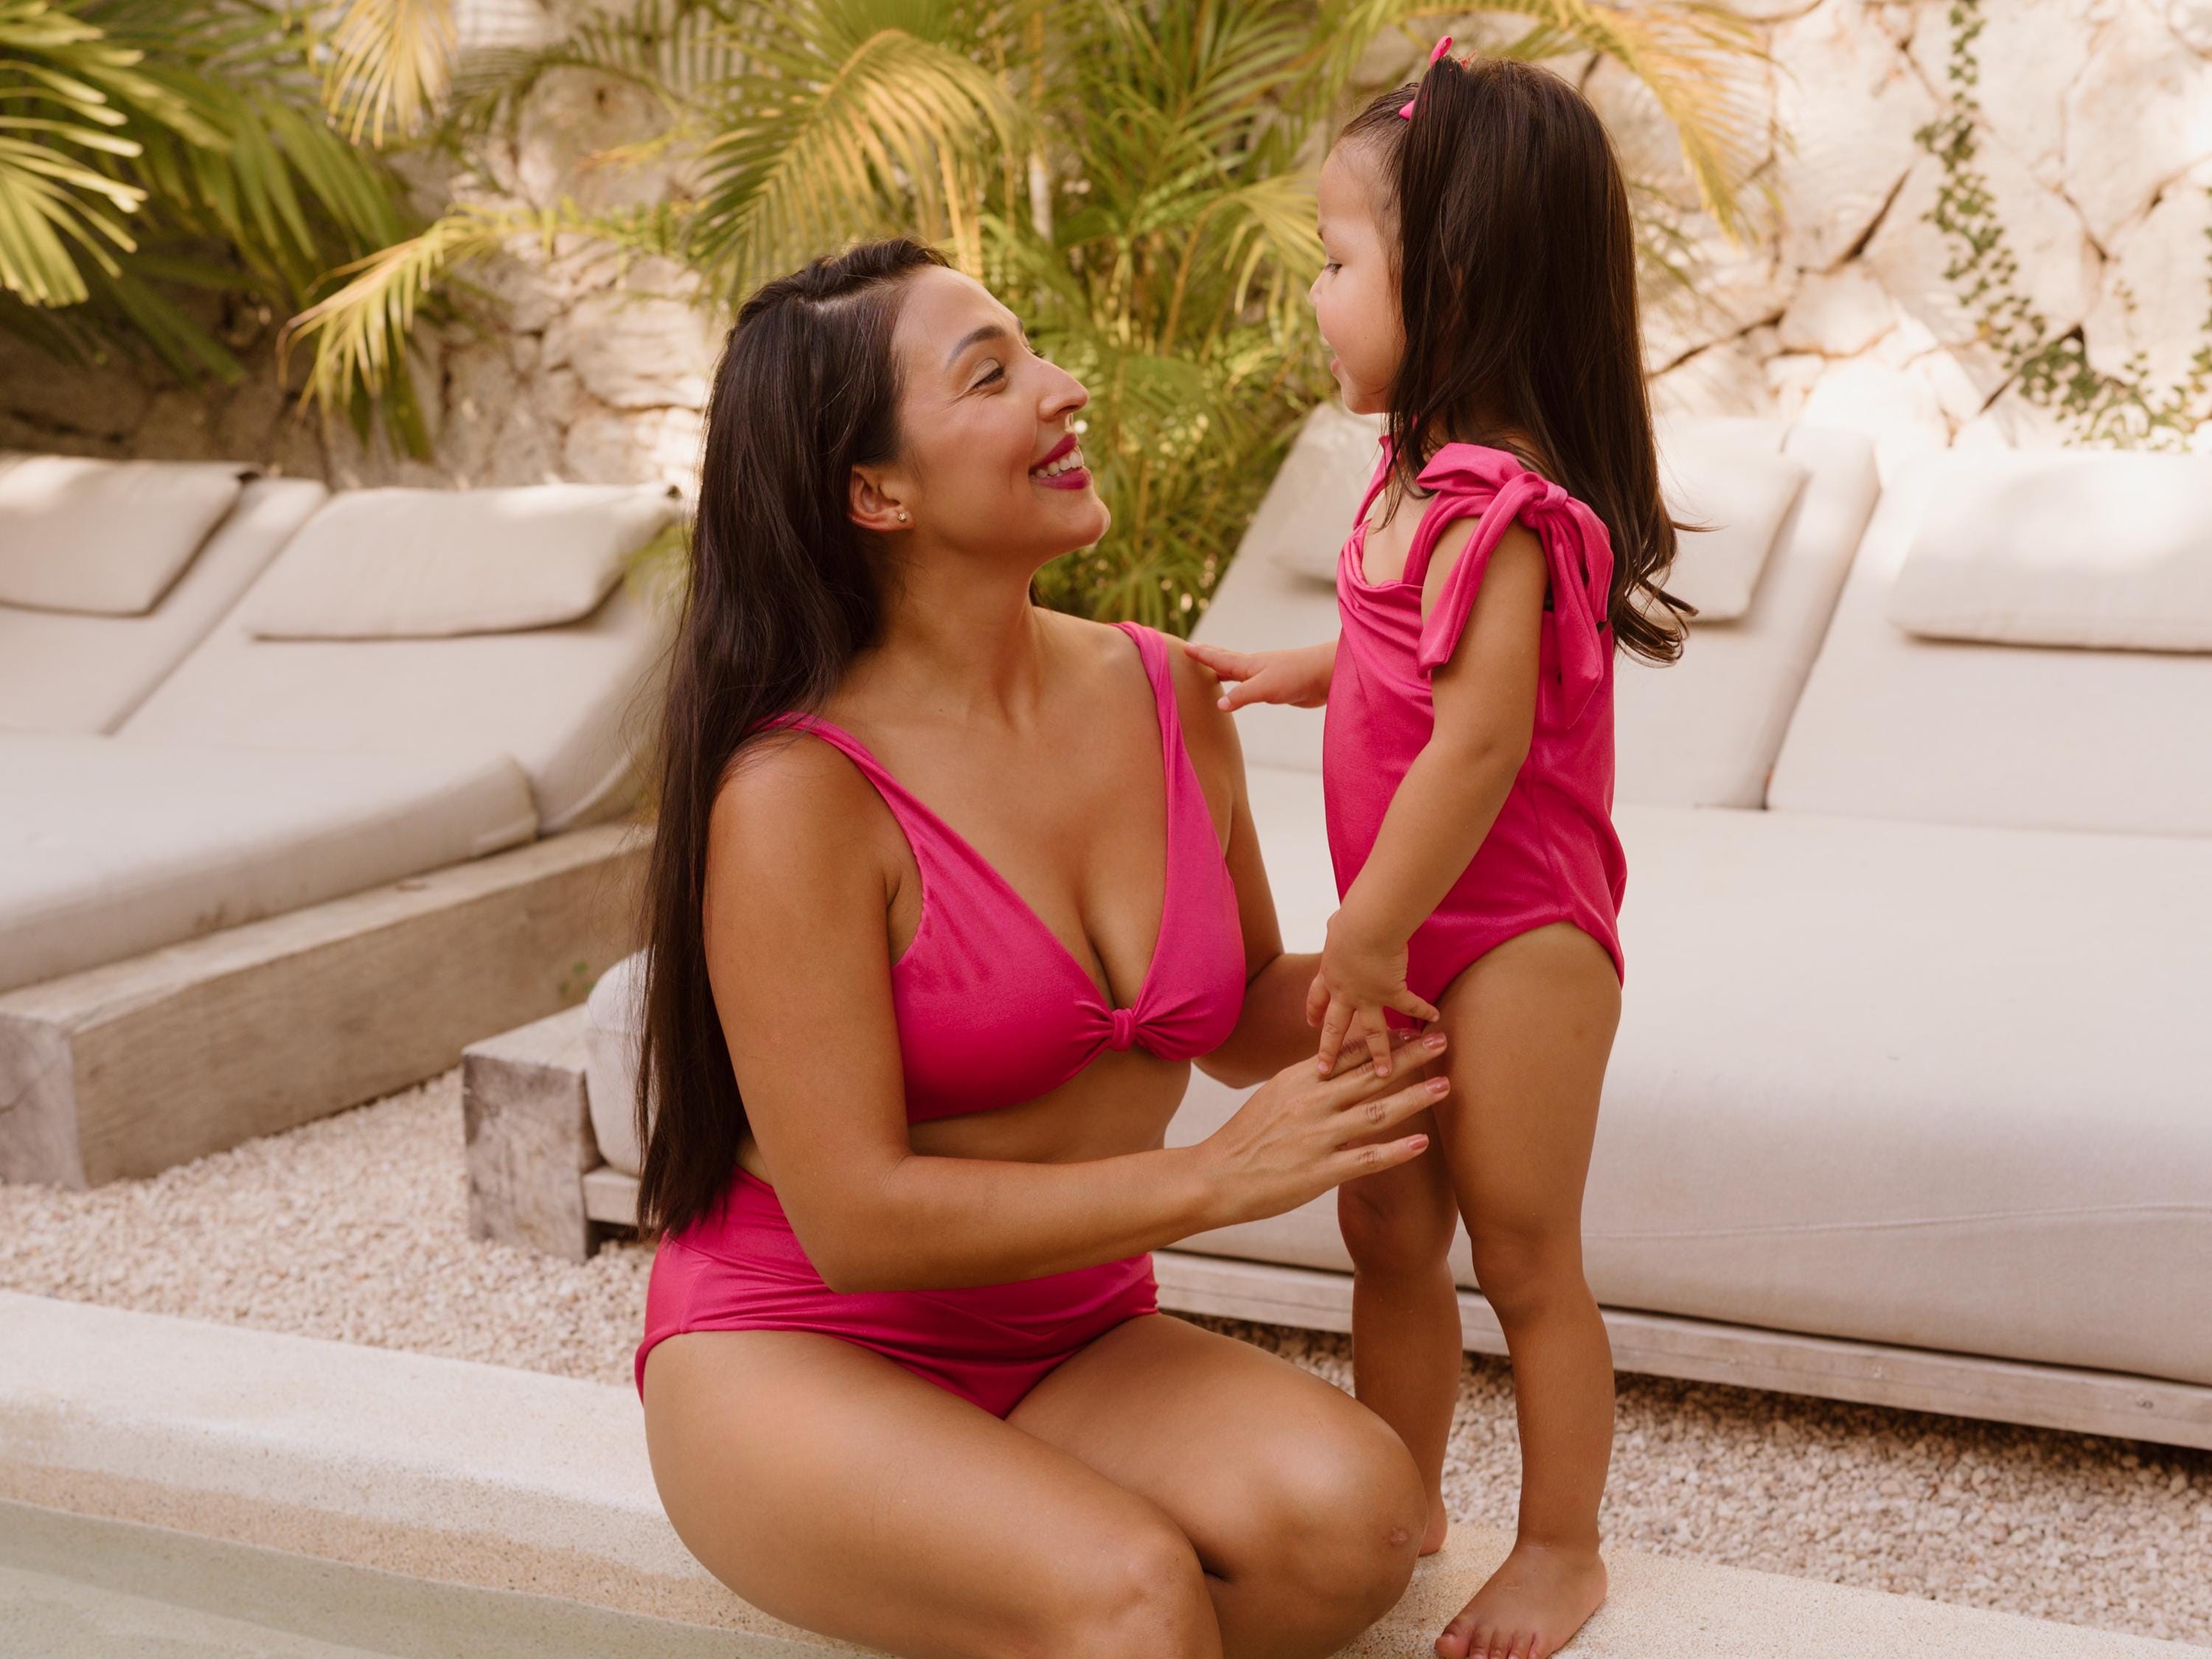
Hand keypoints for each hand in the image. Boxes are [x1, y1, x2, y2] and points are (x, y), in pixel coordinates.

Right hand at [1184, 640, 1334, 711]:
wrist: (1326, 675)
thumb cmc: (1297, 677)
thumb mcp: (1265, 688)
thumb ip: (1241, 696)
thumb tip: (1218, 704)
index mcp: (1248, 665)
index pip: (1218, 658)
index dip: (1201, 654)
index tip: (1184, 647)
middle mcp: (1254, 668)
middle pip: (1226, 659)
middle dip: (1209, 655)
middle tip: (1194, 649)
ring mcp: (1265, 676)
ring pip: (1238, 671)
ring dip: (1223, 669)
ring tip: (1212, 669)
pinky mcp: (1276, 688)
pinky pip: (1250, 686)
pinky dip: (1240, 685)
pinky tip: (1243, 688)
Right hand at [1197, 1026, 1450, 1227]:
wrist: (1216, 1177)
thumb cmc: (1246, 1138)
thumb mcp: (1273, 1096)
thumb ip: (1308, 1081)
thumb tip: (1335, 1065)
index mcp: (1299, 1080)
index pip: (1349, 1053)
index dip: (1386, 1040)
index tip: (1414, 1028)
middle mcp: (1311, 1102)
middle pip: (1371, 1074)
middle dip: (1411, 1057)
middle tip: (1443, 1040)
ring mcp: (1317, 1136)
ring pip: (1377, 1112)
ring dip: (1415, 1098)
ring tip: (1445, 1086)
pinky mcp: (1320, 1171)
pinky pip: (1367, 1159)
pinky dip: (1397, 1151)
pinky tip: (1422, 1143)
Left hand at [1306, 906, 1441, 1077]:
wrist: (1366, 927)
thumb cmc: (1351, 919)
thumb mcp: (1336, 926)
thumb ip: (1337, 931)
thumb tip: (1337, 922)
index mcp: (1330, 975)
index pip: (1317, 998)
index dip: (1314, 1012)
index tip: (1312, 1024)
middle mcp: (1346, 993)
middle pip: (1335, 1028)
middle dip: (1330, 1050)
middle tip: (1325, 1070)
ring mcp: (1369, 997)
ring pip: (1372, 1033)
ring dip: (1379, 1054)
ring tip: (1384, 1074)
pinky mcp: (1392, 993)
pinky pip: (1410, 1006)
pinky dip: (1424, 1011)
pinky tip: (1435, 1019)